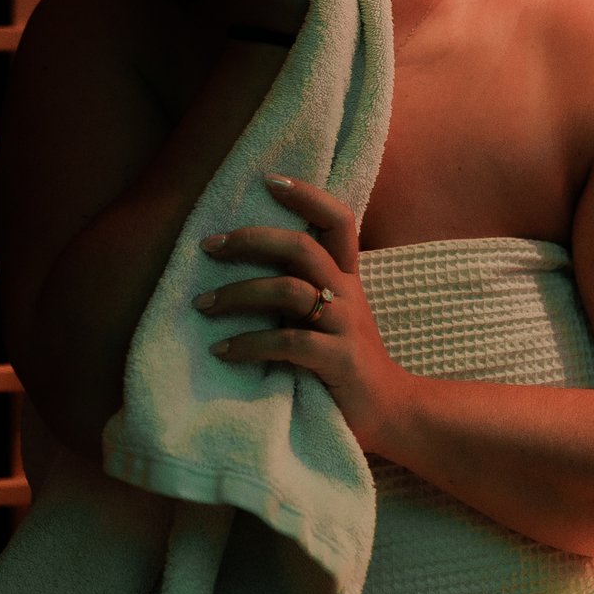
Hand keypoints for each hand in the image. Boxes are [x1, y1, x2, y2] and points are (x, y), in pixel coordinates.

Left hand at [197, 174, 404, 438]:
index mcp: (347, 278)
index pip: (338, 219)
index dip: (307, 195)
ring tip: (202, 306)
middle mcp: (348, 294)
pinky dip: (249, 344)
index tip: (268, 180)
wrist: (391, 412)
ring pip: (287, 290)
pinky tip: (223, 351)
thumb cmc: (346, 364)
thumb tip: (246, 269)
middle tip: (209, 246)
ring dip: (237, 295)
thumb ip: (304, 291)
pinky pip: (288, 343)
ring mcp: (345, 326)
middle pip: (301, 246)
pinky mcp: (338, 361)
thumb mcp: (331, 317)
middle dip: (250, 240)